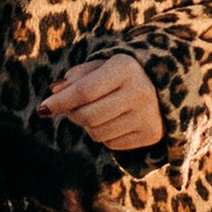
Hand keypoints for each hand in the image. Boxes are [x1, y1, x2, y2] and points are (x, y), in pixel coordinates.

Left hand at [37, 53, 163, 153]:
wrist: (168, 86)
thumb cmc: (124, 74)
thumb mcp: (103, 66)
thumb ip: (77, 77)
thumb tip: (54, 91)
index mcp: (126, 69)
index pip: (85, 91)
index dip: (61, 101)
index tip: (42, 109)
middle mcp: (139, 93)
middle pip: (88, 116)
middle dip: (73, 114)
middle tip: (72, 108)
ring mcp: (147, 116)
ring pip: (97, 133)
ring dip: (89, 125)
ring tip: (98, 111)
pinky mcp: (150, 135)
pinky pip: (111, 144)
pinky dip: (105, 135)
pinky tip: (115, 121)